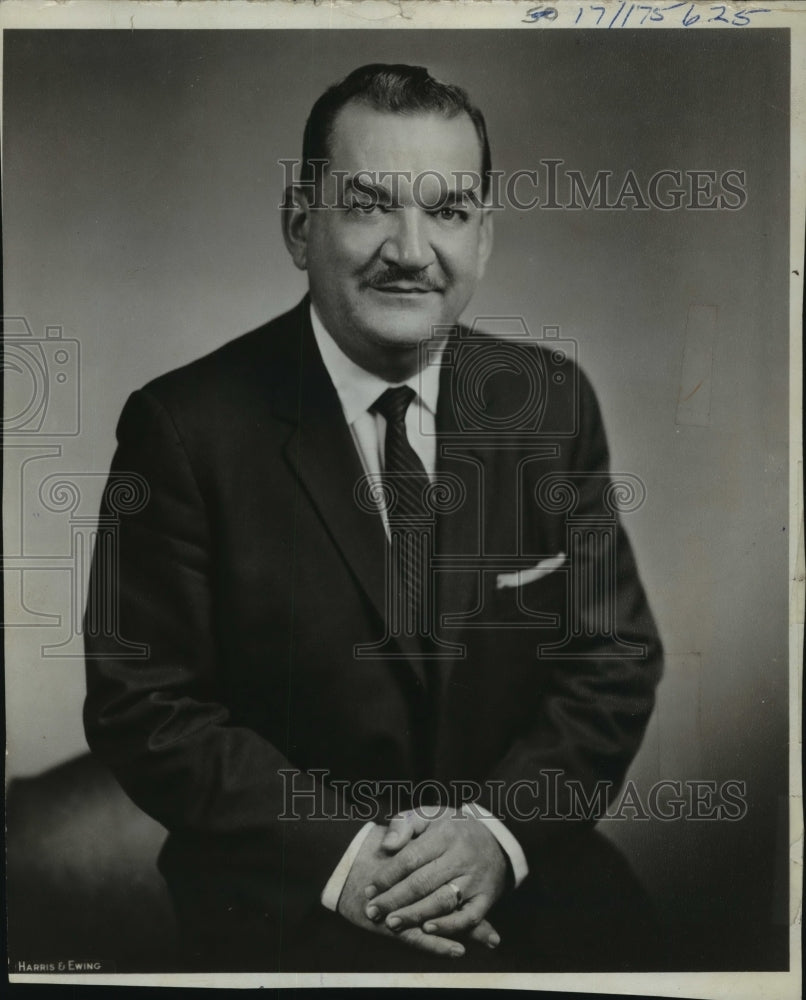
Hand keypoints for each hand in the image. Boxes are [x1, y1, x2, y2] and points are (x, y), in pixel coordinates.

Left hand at [363, 807, 507, 944]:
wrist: (496, 841)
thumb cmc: (452, 828)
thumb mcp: (429, 815)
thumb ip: (404, 824)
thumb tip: (386, 846)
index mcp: (445, 834)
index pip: (411, 858)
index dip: (387, 876)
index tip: (369, 890)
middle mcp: (461, 857)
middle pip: (423, 883)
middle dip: (394, 900)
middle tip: (373, 912)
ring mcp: (475, 879)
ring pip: (442, 901)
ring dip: (415, 915)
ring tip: (392, 923)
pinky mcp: (486, 898)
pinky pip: (468, 917)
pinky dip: (448, 926)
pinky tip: (427, 929)